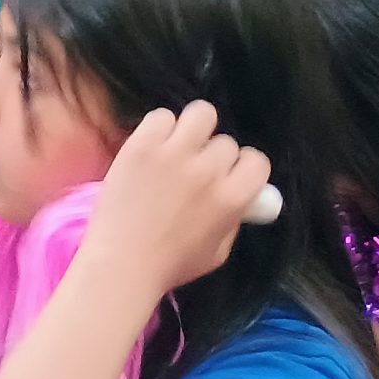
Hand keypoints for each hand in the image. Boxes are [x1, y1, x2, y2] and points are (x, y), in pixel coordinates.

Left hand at [82, 102, 272, 297]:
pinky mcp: (141, 144)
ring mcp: (173, 153)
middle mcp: (207, 171)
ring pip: (201, 114)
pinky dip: (159, 128)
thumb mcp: (219, 251)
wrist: (120, 262)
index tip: (229, 176)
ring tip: (178, 147)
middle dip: (214, 156)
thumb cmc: (170, 265)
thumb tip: (246, 196)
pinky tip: (152, 148)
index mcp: (232, 198)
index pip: (257, 160)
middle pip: (226, 142)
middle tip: (195, 170)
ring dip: (195, 129)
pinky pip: (161, 116)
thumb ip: (235, 218)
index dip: (243, 168)